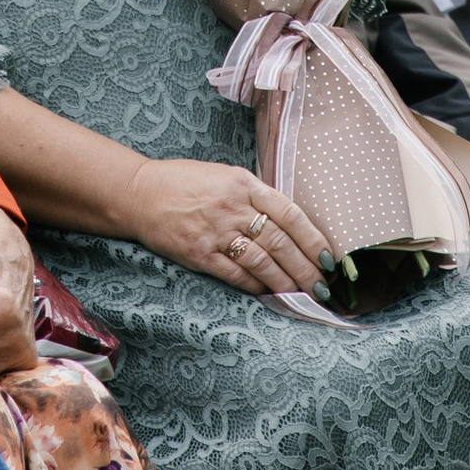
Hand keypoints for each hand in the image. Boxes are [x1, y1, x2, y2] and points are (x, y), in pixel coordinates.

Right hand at [128, 154, 329, 299]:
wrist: (140, 194)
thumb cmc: (184, 182)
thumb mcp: (225, 175)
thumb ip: (255, 195)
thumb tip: (290, 222)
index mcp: (243, 184)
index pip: (290, 213)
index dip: (313, 238)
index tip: (329, 258)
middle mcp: (233, 207)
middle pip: (280, 242)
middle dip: (307, 268)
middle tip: (323, 286)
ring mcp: (216, 232)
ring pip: (262, 262)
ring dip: (286, 282)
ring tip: (303, 294)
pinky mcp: (199, 253)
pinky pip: (236, 274)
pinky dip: (256, 286)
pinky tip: (270, 293)